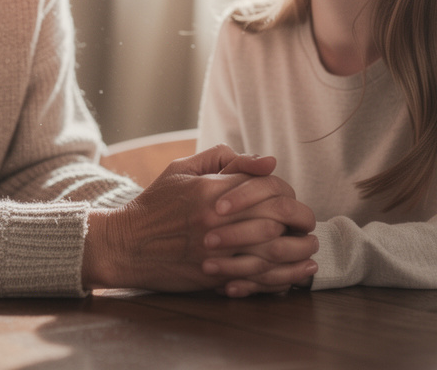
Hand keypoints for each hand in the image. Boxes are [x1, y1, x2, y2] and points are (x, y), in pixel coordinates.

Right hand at [82, 146, 314, 291]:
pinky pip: (257, 278)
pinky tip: (296, 275)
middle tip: (309, 226)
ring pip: (273, 250)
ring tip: (311, 251)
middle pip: (277, 216)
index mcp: (212, 189)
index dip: (288, 193)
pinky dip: (282, 278)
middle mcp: (217, 219)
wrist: (125, 245)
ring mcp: (215, 250)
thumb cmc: (155, 203)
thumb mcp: (183, 168)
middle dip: (302, 220)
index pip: (268, 186)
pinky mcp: (213, 276)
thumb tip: (268, 162)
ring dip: (299, 251)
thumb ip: (225, 158)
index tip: (291, 201)